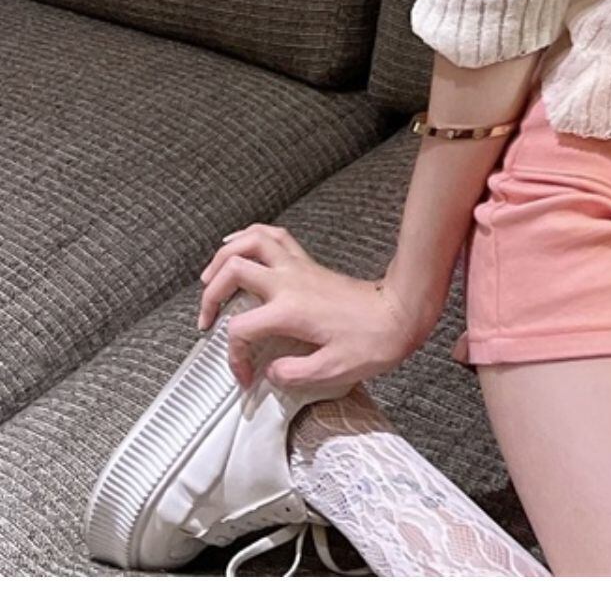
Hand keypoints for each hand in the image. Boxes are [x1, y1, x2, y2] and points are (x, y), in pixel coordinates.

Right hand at [196, 223, 421, 405]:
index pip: (241, 329)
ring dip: (224, 256)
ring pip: (251, 242)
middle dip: (209, 295)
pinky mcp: (309, 264)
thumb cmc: (374, 340)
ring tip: (210, 277)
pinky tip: (240, 247)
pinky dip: (251, 237)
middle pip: (232, 270)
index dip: (235, 357)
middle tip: (207, 319)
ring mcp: (299, 268)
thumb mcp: (333, 370)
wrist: (402, 314)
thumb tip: (270, 372)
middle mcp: (290, 282)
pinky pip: (274, 237)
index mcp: (290, 311)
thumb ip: (293, 374)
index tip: (245, 374)